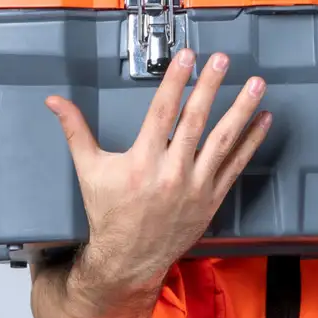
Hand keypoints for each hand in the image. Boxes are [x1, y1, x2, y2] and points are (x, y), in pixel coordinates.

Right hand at [45, 48, 270, 291]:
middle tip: (224, 60)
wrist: (128, 260)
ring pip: (223, 141)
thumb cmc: (108, 213)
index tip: (188, 56)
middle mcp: (172, 172)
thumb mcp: (88, 170)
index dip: (176, 81)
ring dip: (241, 109)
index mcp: (142, 161)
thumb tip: (54, 101)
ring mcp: (196, 186)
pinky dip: (252, 142)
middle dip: (211, 86)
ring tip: (256, 84)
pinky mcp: (212, 198)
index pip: (162, 112)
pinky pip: (236, 166)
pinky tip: (263, 120)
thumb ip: (75, 131)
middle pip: (196, 121)